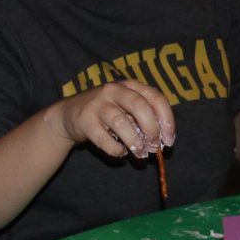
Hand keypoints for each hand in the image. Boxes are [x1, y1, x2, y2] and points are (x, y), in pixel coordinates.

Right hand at [49, 79, 174, 158]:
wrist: (70, 115)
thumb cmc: (106, 113)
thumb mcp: (126, 108)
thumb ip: (143, 119)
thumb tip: (161, 141)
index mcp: (130, 85)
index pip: (156, 98)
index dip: (167, 120)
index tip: (169, 140)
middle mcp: (114, 90)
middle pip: (139, 106)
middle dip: (151, 130)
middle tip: (154, 147)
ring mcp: (97, 104)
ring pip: (121, 122)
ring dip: (134, 142)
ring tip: (139, 154)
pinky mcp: (85, 120)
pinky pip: (104, 138)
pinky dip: (115, 149)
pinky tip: (120, 152)